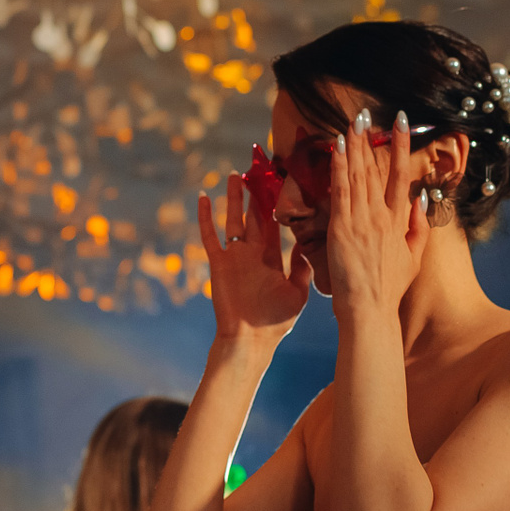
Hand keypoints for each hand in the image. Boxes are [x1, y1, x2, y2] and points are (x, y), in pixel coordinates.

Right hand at [198, 170, 311, 341]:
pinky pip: (209, 236)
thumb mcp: (298, 292)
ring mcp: (235, 256)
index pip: (276, 225)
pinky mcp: (219, 263)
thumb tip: (307, 241)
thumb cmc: (275, 322)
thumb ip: (302, 266)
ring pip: (233, 219)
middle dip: (256, 194)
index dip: (279, 205)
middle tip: (259, 168)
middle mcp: (253, 253)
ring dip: (233, 198)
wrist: (251, 342)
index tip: (284, 183)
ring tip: (236, 175)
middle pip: (254, 216)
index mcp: (272, 258)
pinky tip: (203, 197)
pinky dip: (205, 217)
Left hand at [326, 110, 426, 316]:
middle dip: (370, 140)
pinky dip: (338, 167)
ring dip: (353, 147)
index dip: (401, 147)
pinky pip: (340, 191)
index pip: (401, 175)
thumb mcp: (413, 257)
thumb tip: (421, 200)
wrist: (370, 309)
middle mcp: (381, 215)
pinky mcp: (341, 228)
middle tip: (366, 114)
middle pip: (376, 170)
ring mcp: (361, 220)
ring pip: (358, 175)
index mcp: (398, 220)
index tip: (402, 123)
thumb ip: (418, 226)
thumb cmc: (389, 287)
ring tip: (351, 123)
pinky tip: (335, 148)